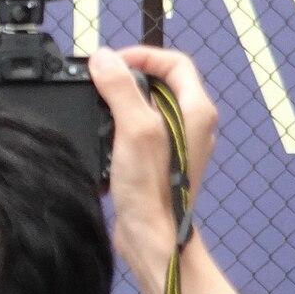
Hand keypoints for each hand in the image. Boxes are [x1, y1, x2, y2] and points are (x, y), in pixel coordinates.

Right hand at [92, 45, 234, 293]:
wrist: (153, 238)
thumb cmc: (152, 187)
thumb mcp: (134, 129)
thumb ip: (120, 89)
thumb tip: (103, 58)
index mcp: (196, 110)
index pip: (174, 62)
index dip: (143, 56)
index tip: (112, 63)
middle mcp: (191, 124)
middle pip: (158, 83)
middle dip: (126, 79)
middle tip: (99, 85)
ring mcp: (176, 143)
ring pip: (146, 106)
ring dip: (120, 103)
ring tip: (98, 111)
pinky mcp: (159, 160)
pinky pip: (139, 129)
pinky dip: (119, 126)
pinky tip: (103, 138)